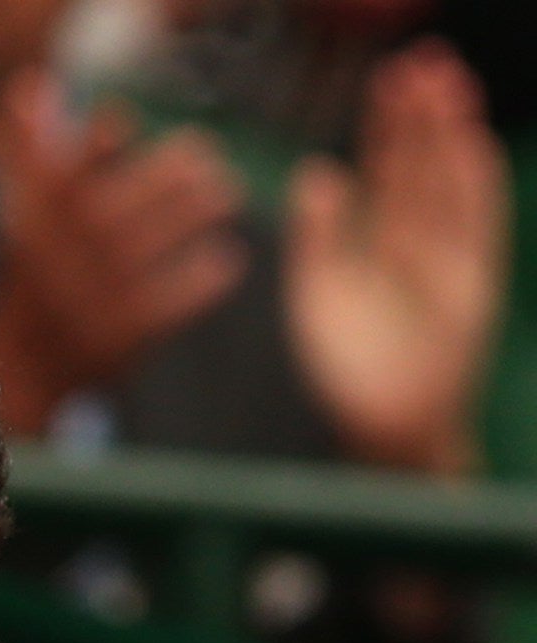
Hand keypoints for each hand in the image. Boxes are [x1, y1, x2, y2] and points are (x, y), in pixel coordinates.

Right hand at [0, 72, 247, 433]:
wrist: (23, 375)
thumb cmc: (33, 284)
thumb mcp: (21, 219)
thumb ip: (31, 154)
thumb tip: (31, 86)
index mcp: (37, 222)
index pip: (73, 163)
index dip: (105, 136)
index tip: (126, 126)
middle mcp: (66, 254)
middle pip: (135, 194)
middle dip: (180, 171)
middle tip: (209, 164)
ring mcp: (97, 294)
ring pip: (165, 237)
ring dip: (204, 210)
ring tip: (227, 196)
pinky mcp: (125, 334)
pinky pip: (182, 294)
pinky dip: (210, 274)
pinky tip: (225, 260)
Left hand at [284, 40, 507, 477]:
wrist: (381, 429)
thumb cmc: (346, 371)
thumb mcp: (318, 294)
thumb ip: (319, 237)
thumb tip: (317, 172)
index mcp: (379, 247)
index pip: (388, 174)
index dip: (389, 128)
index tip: (389, 79)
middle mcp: (419, 249)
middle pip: (424, 169)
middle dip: (423, 118)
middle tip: (422, 60)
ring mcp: (451, 264)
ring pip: (452, 187)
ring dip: (451, 138)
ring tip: (448, 87)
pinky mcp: (472, 287)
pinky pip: (477, 228)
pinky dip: (475, 188)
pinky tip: (471, 147)